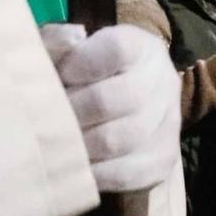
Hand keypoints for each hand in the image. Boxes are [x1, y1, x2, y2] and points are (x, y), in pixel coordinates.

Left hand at [41, 24, 179, 193]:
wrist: (127, 98)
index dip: (81, 64)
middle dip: (72, 112)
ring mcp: (168, 122)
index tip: (60, 75)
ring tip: (57, 143)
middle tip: (47, 119)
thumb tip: (67, 43)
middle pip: (114, 100)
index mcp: (141, 46)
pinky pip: (127, 174)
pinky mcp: (164, 158)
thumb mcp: (71, 48)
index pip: (116, 50)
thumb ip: (58, 41)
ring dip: (79, 144)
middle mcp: (162, 81)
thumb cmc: (87, 71)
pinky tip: (76, 165)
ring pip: (118, 141)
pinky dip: (95, 173)